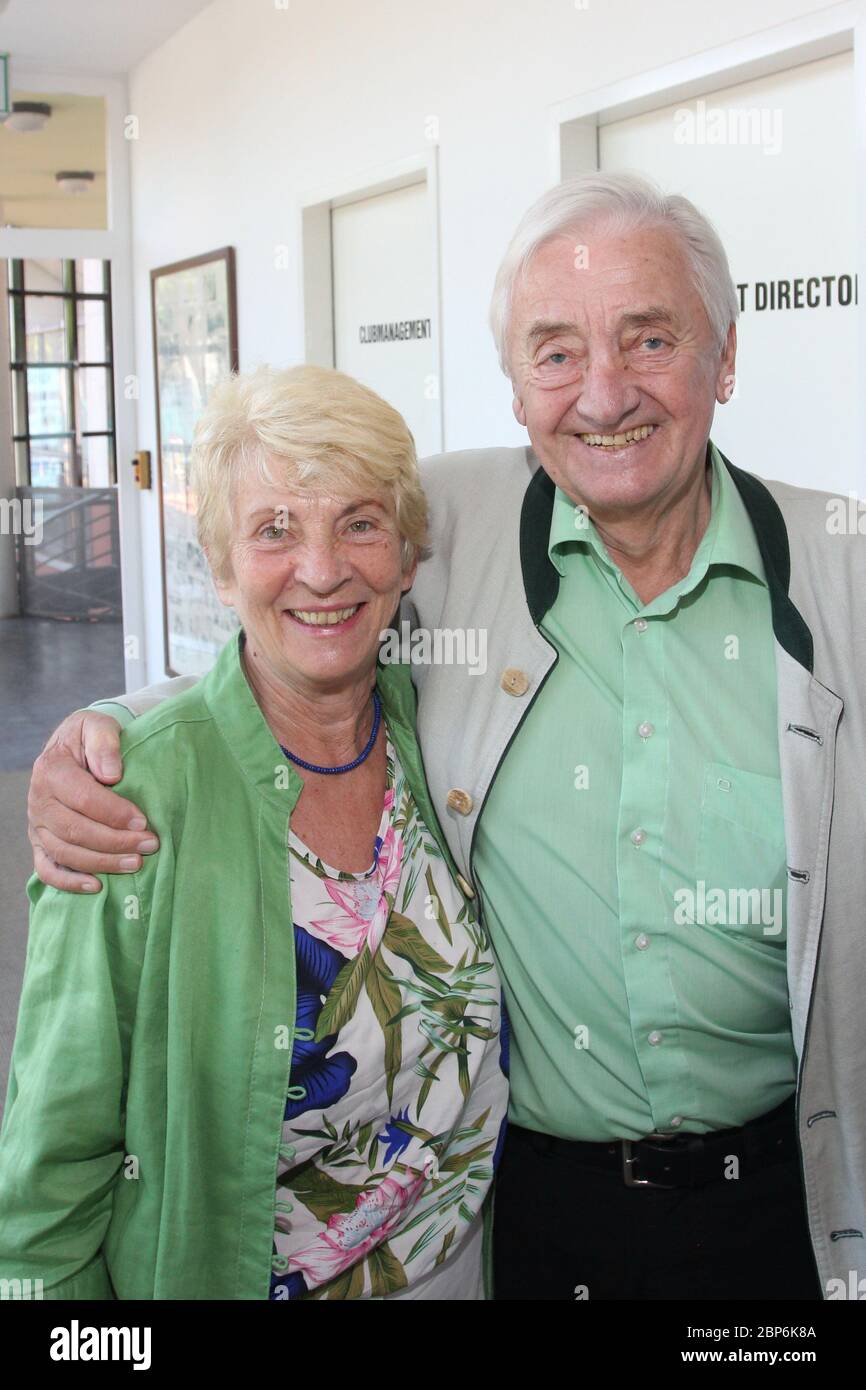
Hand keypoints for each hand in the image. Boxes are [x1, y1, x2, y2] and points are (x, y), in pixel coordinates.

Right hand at [28, 710, 159, 892]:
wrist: (74, 748)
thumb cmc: (90, 738)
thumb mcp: (98, 725)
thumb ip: (104, 743)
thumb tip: (111, 774)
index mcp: (51, 769)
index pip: (83, 798)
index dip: (114, 813)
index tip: (143, 821)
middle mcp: (39, 800)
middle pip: (76, 830)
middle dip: (116, 842)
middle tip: (150, 845)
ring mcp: (37, 825)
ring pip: (66, 853)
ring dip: (102, 863)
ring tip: (135, 863)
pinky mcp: (40, 843)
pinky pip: (47, 869)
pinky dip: (69, 883)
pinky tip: (97, 886)